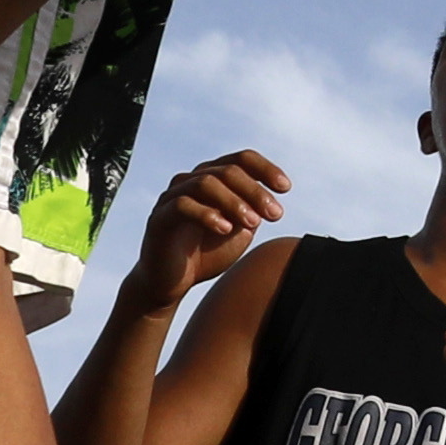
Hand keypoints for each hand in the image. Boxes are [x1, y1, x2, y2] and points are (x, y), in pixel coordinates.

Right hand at [125, 150, 286, 314]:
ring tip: (253, 224)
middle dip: (256, 191)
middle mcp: (191, 181)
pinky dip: (208, 214)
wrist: (170, 284)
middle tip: (276, 214)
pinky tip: (225, 229)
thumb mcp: (239, 234)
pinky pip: (182, 205)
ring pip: (205, 183)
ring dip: (234, 202)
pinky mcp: (160, 218)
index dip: (265, 168)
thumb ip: (253, 215)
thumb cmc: (206, 255)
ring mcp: (172, 197)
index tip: (286, 188)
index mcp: (213, 180)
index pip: (241, 160)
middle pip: (228, 171)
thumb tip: (270, 202)